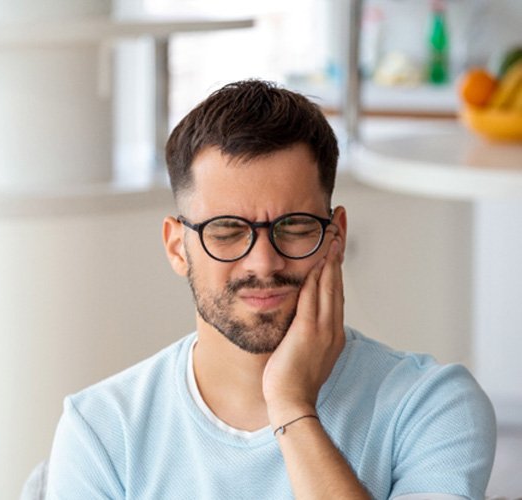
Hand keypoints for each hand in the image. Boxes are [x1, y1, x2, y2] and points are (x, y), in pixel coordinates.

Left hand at [262, 233, 345, 423]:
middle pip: (337, 280)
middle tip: (339, 224)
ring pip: (329, 285)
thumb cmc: (292, 379)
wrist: (291, 402)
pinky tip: (319, 258)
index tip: (336, 241)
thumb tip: (300, 316)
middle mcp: (332, 326)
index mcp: (332, 331)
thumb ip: (306, 330)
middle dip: (338, 250)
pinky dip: (318, 276)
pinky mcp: (308, 331)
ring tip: (333, 231)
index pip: (335, 289)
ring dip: (331, 256)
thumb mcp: (305, 350)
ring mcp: (323, 328)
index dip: (336, 263)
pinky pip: (314, 298)